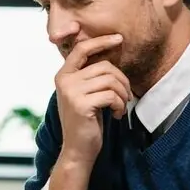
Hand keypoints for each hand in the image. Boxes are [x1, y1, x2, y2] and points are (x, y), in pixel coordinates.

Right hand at [53, 34, 132, 168]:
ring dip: (123, 94)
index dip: (101, 41)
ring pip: (110, 80)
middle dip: (122, 80)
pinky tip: (117, 114)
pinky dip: (120, 105)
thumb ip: (91, 75)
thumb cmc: (86, 122)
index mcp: (63, 75)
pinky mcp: (80, 104)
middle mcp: (64, 81)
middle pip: (104, 66)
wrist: (77, 150)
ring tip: (121, 106)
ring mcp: (71, 92)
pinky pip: (111, 95)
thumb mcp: (85, 94)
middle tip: (126, 96)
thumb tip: (112, 53)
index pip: (82, 48)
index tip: (119, 39)